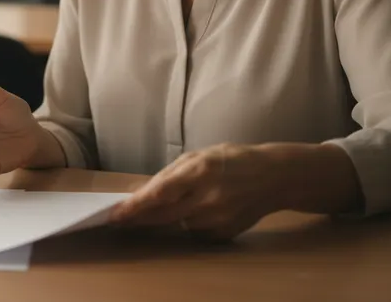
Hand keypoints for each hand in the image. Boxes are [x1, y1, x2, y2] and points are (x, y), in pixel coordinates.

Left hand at [108, 143, 282, 240]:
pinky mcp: (223, 234)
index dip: (136, 205)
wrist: (274, 178)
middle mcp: (208, 198)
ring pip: (176, 224)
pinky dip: (188, 222)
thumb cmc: (232, 160)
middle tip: (118, 218)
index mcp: (200, 171)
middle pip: (163, 215)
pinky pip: (193, 232)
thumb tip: (137, 191)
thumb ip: (168, 175)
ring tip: (175, 201)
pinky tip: (201, 209)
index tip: (116, 213)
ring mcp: (217, 220)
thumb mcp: (199, 156)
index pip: (161, 193)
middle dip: (138, 218)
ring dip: (164, 217)